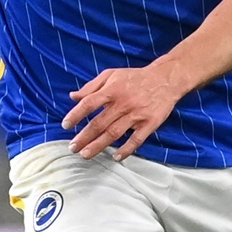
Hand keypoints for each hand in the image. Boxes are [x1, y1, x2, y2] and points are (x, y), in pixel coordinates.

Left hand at [63, 63, 185, 158]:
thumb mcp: (111, 75)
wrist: (166, 79)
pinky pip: (137, 139)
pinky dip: (126, 149)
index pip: (89, 103)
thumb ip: (91, 86)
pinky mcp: (150, 123)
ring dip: (99, 145)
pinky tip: (116, 157)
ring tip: (85, 154)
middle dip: (84, 137)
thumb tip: (72, 97)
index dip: (75, 115)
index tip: (65, 125)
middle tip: (72, 147)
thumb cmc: (135, 77)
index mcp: (112, 90)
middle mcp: (123, 103)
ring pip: (114, 133)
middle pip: (99, 123)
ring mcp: (137, 114)